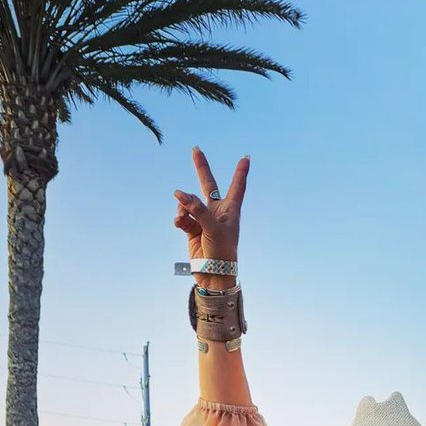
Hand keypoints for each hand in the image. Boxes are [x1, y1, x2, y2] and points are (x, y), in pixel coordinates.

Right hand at [174, 148, 248, 268]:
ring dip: (183, 207)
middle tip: (196, 149)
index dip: (241, 172)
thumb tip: (179, 194)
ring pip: (189, 203)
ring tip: (182, 217)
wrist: (213, 276)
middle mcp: (217, 212)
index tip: (246, 158)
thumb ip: (197, 209)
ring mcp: (204, 220)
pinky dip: (179, 218)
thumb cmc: (222, 252)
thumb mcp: (212, 228)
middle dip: (201, 168)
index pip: (237, 187)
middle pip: (208, 185)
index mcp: (230, 210)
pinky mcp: (192, 229)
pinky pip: (182, 217)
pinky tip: (178, 223)